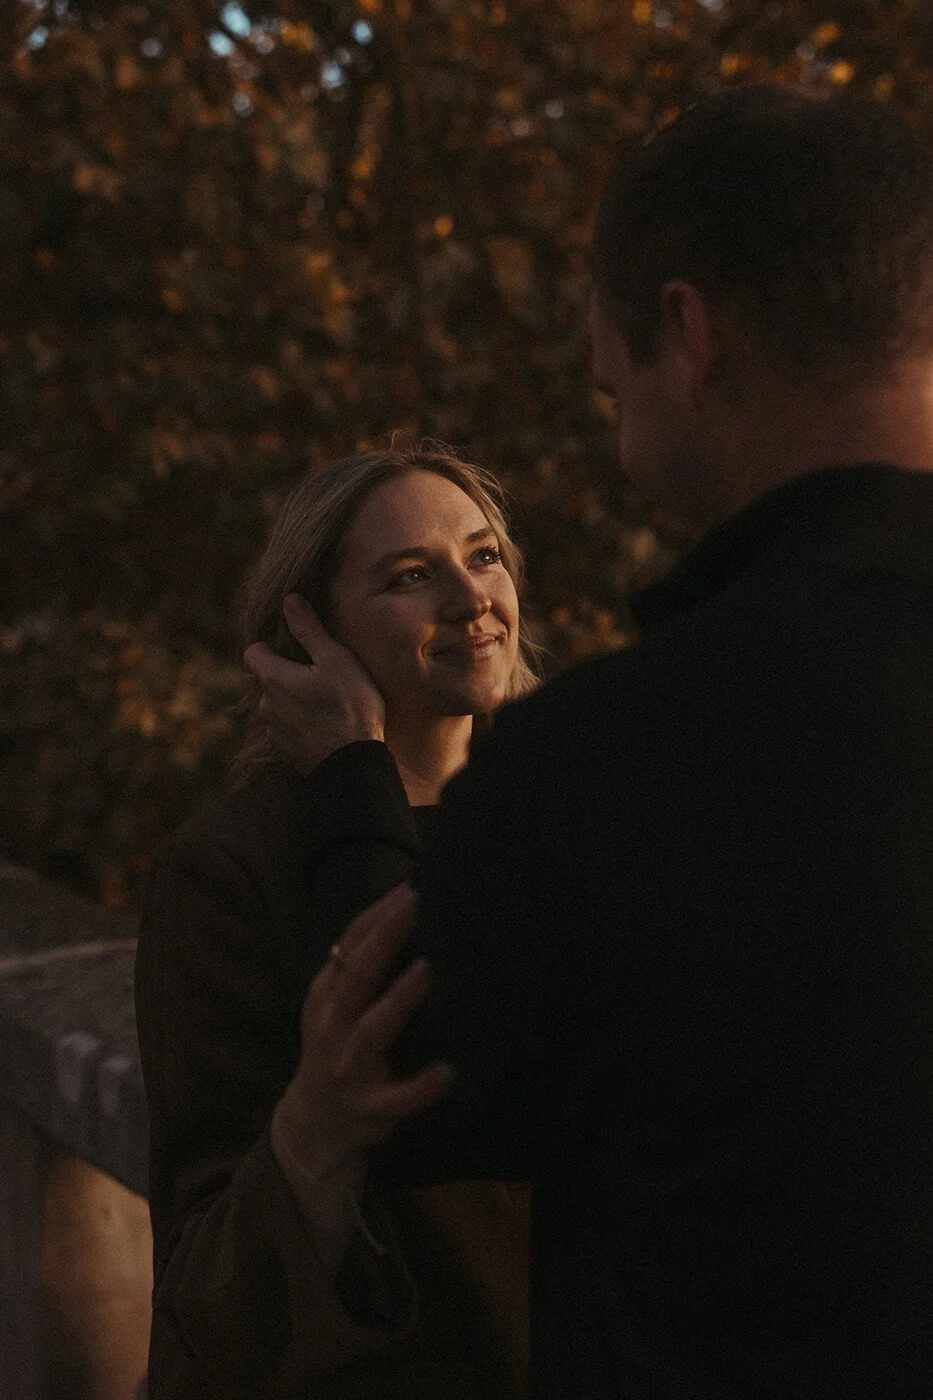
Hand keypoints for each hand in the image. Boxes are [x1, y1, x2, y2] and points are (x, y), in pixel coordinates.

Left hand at [243, 595, 385, 774]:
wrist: (354, 764)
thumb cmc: (350, 707)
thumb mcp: (335, 660)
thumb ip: (309, 629)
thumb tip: (289, 600)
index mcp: (274, 678)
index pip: (253, 652)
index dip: (270, 647)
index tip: (295, 650)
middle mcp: (266, 705)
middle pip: (266, 680)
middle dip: (286, 675)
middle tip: (318, 677)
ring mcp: (274, 731)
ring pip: (276, 706)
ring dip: (292, 701)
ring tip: (325, 704)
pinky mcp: (285, 751)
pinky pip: (286, 728)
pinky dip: (299, 723)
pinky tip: (324, 725)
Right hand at [275, 884, 453, 1185]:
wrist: (313, 1122)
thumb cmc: (339, 1044)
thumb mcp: (336, 1003)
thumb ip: (363, 964)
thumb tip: (406, 904)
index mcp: (327, 994)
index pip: (348, 945)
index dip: (377, 916)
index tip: (410, 888)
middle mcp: (334, 1025)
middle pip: (357, 976)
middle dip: (385, 939)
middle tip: (416, 905)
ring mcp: (349, 1067)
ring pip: (373, 1031)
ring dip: (399, 1000)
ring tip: (427, 970)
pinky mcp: (370, 1108)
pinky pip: (397, 1099)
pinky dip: (420, 1087)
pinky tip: (447, 1072)